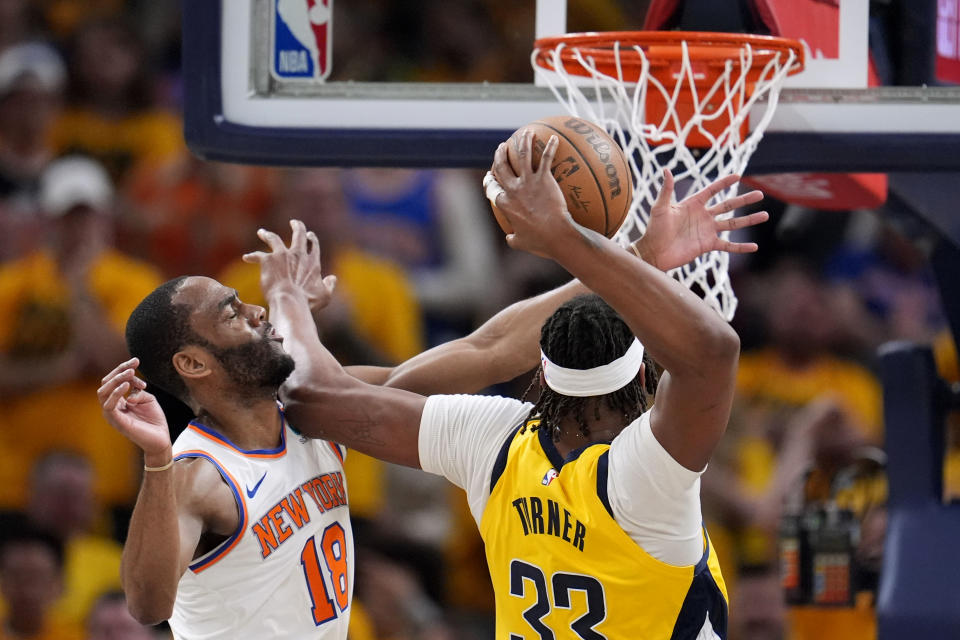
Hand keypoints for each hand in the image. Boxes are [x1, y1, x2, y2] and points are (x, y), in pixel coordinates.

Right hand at [98, 358, 171, 461]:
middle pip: (106, 383)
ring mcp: (112, 414)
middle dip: (119, 371)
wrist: (161, 438)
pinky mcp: (116, 422)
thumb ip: (137, 389)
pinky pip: (108, 405)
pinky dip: (115, 393)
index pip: (114, 380)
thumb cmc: (154, 419)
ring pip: (103, 392)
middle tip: (134, 367)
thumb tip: (128, 387)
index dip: (123, 368)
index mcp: (118, 400)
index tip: (136, 360)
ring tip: (130, 374)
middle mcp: (112, 406)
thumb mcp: (147, 398)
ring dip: (116, 380)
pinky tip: (126, 385)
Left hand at [242, 219, 336, 309]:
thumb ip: (330, 285)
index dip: (312, 239)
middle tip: (294, 222)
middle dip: (297, 227)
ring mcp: (282, 255)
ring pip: (274, 239)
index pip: (313, 246)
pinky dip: (252, 256)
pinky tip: (247, 258)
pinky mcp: (268, 260)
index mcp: (312, 262)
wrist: (289, 301)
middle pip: (298, 235)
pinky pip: (258, 255)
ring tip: (262, 233)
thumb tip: (332, 278)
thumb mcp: (325, 296)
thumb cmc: (308, 302)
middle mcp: (298, 254)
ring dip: (267, 234)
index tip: (309, 235)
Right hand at [489, 130, 578, 257]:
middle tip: (502, 147)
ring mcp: (528, 182)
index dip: (489, 180)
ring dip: (523, 142)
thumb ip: (513, 238)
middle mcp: (513, 189)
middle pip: (502, 166)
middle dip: (500, 154)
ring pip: (522, 156)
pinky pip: (546, 159)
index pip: (492, 188)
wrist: (556, 235)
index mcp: (504, 203)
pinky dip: (550, 148)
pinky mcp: (544, 179)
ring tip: (525, 133)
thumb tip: (510, 238)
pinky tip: (555, 139)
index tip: (490, 176)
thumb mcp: (521, 243)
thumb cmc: (540, 242)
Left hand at [634, 169, 767, 270]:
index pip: (712, 190)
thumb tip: (666, 170)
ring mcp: (707, 231)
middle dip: (744, 200)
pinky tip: (754, 247)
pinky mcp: (707, 245)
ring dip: (748, 220)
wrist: (653, 251)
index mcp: (693, 204)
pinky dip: (740, 247)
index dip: (724, 183)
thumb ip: (666, 190)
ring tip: (765, 215)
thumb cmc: (654, 228)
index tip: (738, 175)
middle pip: (728, 206)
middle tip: (760, 194)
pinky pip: (728, 245)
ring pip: (732, 224)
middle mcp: (703, 216)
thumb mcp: (660, 208)